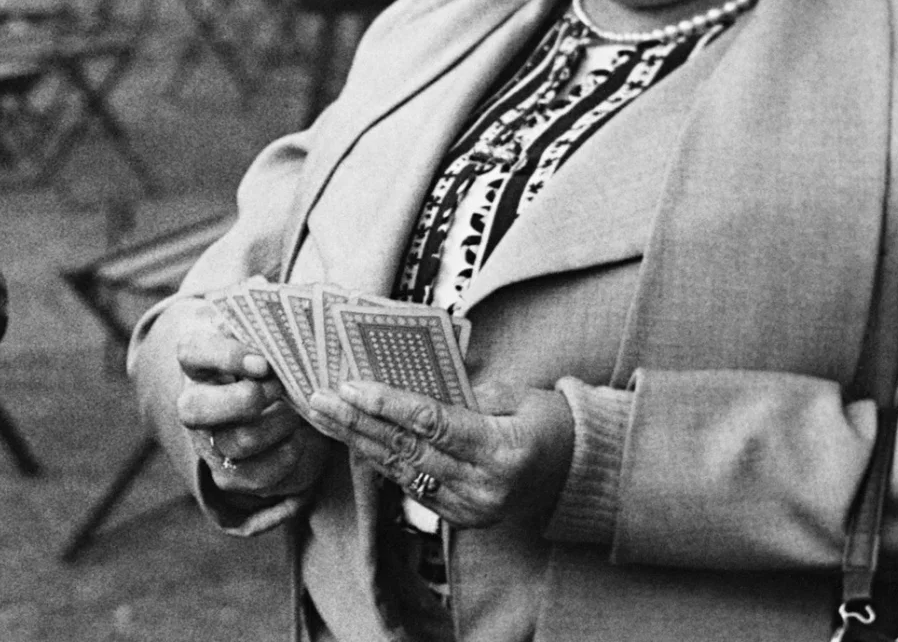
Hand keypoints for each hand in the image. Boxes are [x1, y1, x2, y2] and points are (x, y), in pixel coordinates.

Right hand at [172, 299, 331, 500]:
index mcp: (198, 359)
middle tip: (280, 389)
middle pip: (195, 410)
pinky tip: (303, 441)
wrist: (273, 398)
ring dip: (275, 428)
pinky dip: (283, 461)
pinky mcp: (230, 473)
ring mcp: (210, 441)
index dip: (225, 356)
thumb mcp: (265, 326)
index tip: (265, 360)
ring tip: (300, 413)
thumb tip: (266, 288)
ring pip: (233, 443)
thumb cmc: (269, 351)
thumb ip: (266, 308)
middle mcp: (195, 402)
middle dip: (243, 402)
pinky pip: (250, 478)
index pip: (192, 352)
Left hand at [305, 380, 573, 528]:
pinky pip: (411, 485)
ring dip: (358, 441)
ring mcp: (471, 509)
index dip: (387, 404)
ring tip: (324, 416)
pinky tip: (353, 438)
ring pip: (401, 470)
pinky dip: (381, 459)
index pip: (432, 423)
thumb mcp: (515, 395)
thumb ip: (464, 390)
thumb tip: (407, 377)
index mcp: (502, 449)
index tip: (349, 385)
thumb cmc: (548, 422)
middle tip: (318, 399)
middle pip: (407, 449)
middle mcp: (485, 486)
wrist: (579, 474)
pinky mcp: (460, 519)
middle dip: (357, 422)